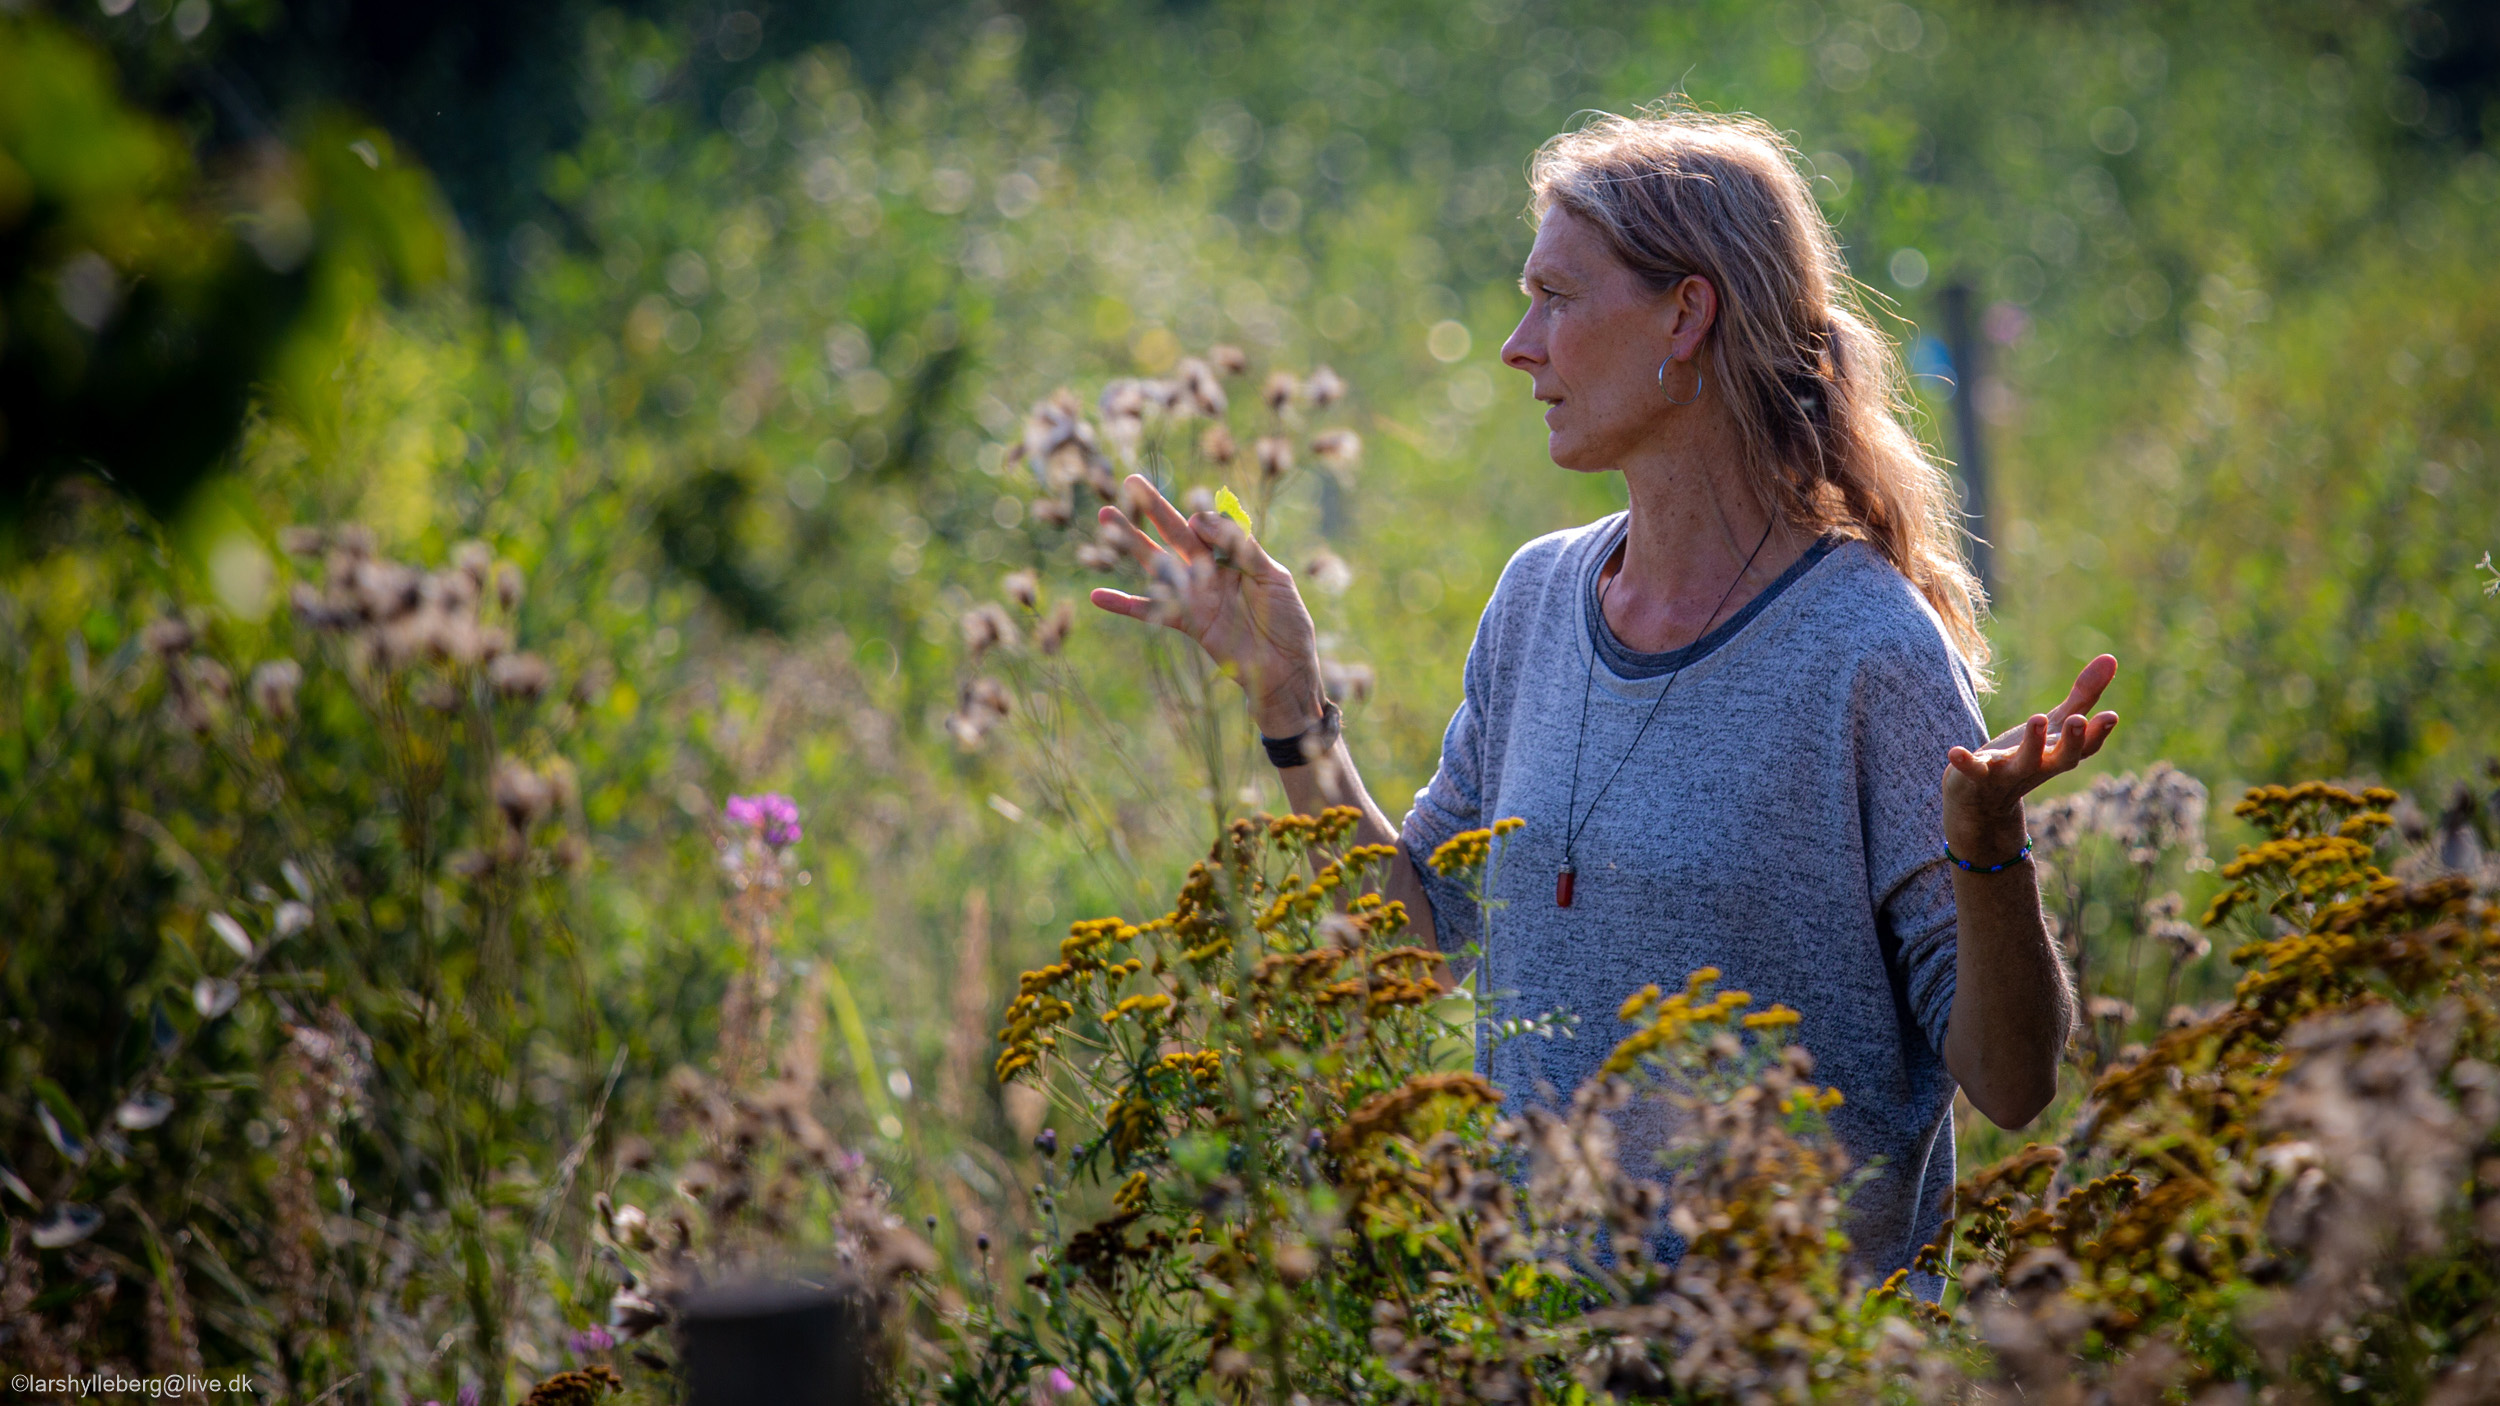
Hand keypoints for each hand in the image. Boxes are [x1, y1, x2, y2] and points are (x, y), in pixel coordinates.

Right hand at [1088, 475, 1326, 735]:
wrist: (1286, 670)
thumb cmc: (1289, 621)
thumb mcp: (1273, 576)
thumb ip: (1240, 546)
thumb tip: (1199, 519)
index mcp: (1235, 555)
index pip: (1209, 525)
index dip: (1205, 522)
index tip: (1204, 527)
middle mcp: (1211, 570)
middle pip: (1176, 533)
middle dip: (1154, 508)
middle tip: (1129, 482)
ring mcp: (1196, 595)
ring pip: (1158, 562)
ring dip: (1131, 541)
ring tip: (1105, 515)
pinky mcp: (1187, 622)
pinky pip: (1151, 611)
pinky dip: (1124, 604)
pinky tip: (1098, 595)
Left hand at [1943, 654, 2120, 861]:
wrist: (1982, 802)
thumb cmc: (2026, 756)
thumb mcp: (2055, 725)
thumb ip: (2082, 696)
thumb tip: (2111, 657)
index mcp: (2059, 753)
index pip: (2085, 746)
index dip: (2098, 733)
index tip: (2111, 716)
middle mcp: (2039, 766)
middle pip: (2062, 759)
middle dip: (2072, 740)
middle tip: (2078, 719)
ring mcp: (2008, 773)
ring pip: (2024, 763)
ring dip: (2032, 744)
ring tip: (2037, 718)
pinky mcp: (1978, 777)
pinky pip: (1973, 772)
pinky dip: (1965, 764)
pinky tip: (1955, 752)